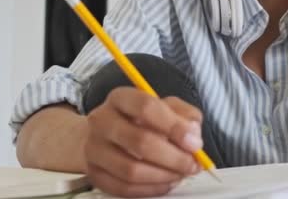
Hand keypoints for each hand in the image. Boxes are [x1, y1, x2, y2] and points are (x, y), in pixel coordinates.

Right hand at [84, 87, 203, 197]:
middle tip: (192, 164)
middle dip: (173, 157)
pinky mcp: (94, 173)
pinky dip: (150, 189)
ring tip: (180, 174)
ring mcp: (93, 148)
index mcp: (120, 98)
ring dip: (163, 176)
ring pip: (131, 170)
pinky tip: (165, 183)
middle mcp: (101, 120)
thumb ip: (185, 116)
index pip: (146, 107)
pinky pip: (123, 188)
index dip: (174, 127)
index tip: (194, 143)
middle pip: (139, 141)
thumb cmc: (141, 119)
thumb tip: (193, 136)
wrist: (102, 134)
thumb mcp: (166, 106)